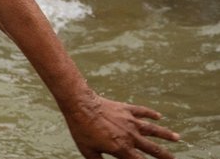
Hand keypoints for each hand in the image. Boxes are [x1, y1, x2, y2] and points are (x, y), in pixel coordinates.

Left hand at [63, 92, 178, 158]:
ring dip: (165, 134)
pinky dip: (151, 113)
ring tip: (177, 137)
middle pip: (153, 149)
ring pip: (153, 129)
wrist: (80, 104)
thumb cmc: (81, 129)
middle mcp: (130, 136)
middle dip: (165, 156)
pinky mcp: (126, 109)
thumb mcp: (88, 152)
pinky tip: (159, 116)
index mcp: (122, 149)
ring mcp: (130, 121)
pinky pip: (142, 111)